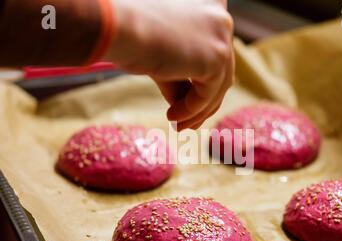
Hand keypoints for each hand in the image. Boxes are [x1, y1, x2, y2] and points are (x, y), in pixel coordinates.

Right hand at [104, 0, 234, 130]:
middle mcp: (222, 18)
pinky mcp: (216, 57)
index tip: (192, 101)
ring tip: (179, 126)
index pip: (216, 51)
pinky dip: (191, 110)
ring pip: (217, 86)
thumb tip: (191, 108)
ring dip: (197, 110)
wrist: (118, 28)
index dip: (207, 79)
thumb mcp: (164, 58)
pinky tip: (172, 118)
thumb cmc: (130, 36)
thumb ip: (182, 77)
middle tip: (187, 122)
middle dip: (204, 102)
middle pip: (220, 71)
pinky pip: (207, 95)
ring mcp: (221, 37)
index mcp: (210, 5)